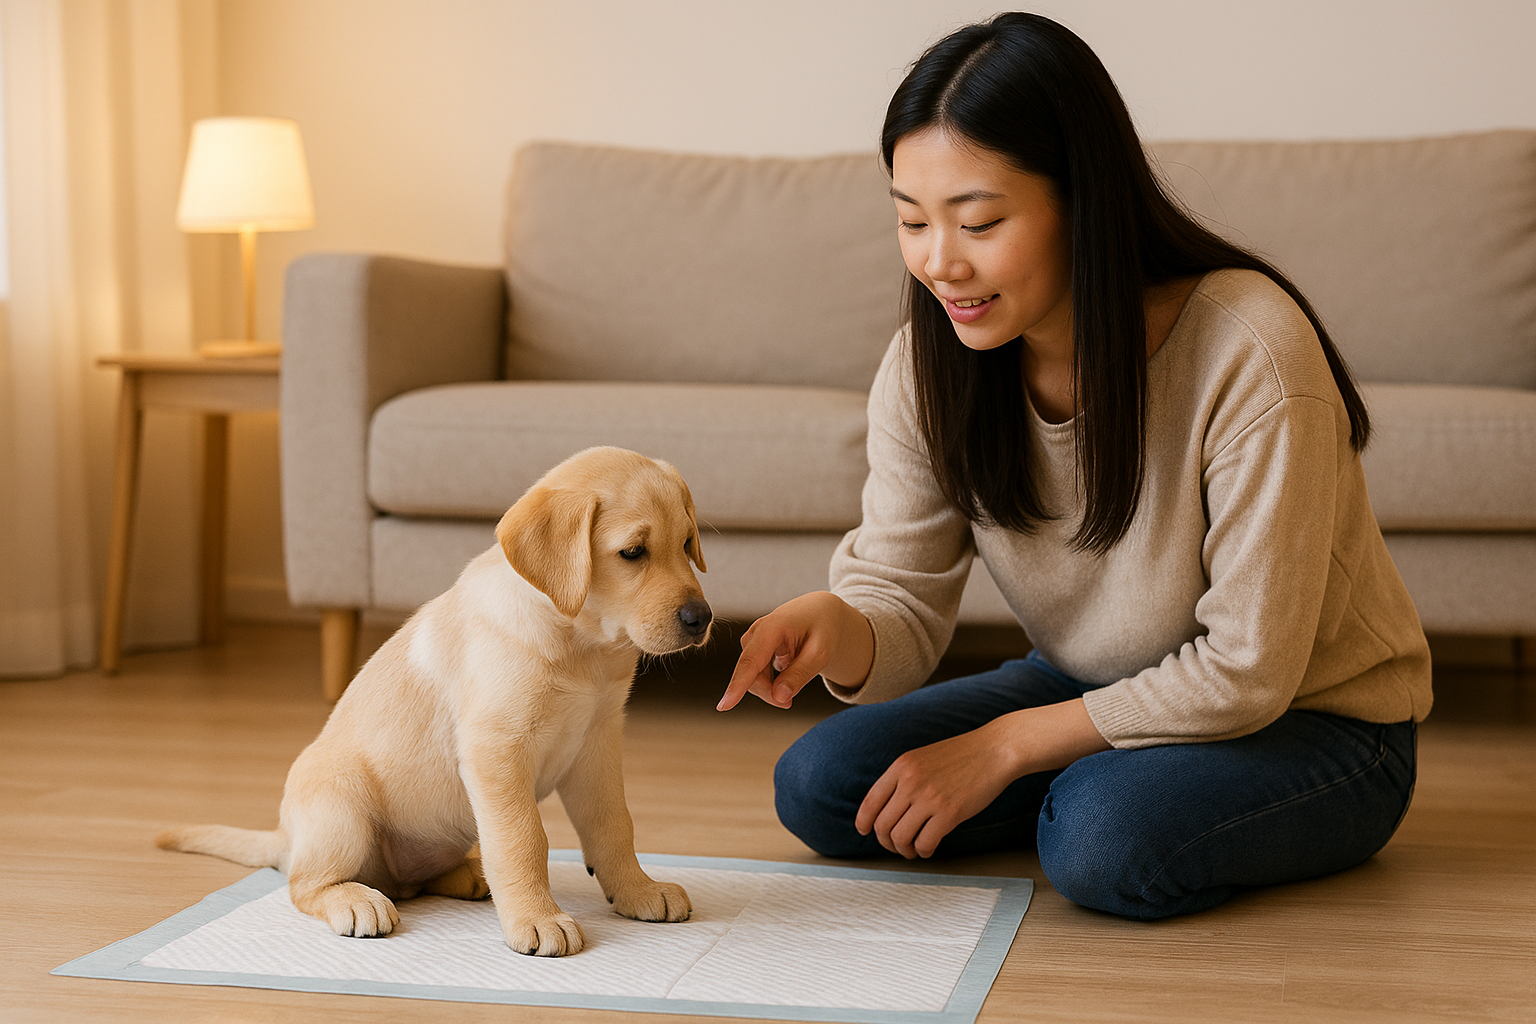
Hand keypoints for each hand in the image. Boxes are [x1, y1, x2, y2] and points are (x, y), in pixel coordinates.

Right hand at [717, 592, 872, 710]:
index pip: (751, 661)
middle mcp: (757, 631)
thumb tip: (779, 697)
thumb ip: (800, 675)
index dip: (738, 685)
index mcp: (773, 627)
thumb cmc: (823, 628)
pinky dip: (769, 682)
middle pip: (751, 674)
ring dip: (769, 688)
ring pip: (751, 676)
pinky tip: (785, 676)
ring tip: (793, 685)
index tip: (725, 705)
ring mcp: (753, 639)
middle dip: (768, 693)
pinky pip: (754, 673)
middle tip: (789, 703)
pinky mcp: (754, 647)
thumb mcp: (821, 653)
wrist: (821, 613)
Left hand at [855, 721, 1017, 858]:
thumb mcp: (923, 758)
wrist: (995, 749)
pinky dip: (923, 851)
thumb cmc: (963, 755)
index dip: (864, 822)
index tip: (865, 831)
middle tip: (897, 846)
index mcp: (901, 766)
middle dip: (886, 842)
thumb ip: (904, 778)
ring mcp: (929, 797)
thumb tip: (889, 808)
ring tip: (913, 849)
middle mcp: (910, 781)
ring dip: (904, 850)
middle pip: (882, 825)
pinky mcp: (949, 813)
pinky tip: (928, 848)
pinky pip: (924, 843)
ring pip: (900, 837)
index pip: (871, 801)